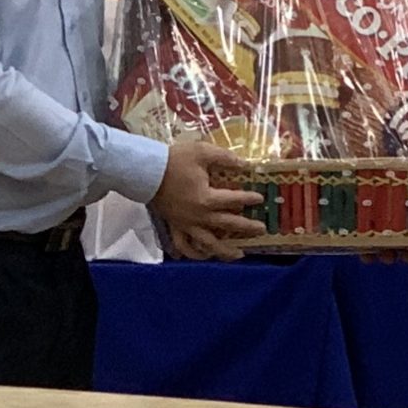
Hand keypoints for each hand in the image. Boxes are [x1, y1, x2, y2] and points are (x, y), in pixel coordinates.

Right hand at [150, 142, 264, 261]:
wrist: (147, 171)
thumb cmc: (175, 160)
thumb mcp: (203, 152)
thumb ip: (225, 158)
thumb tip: (245, 164)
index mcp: (207, 199)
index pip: (234, 201)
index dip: (249, 199)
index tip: (260, 199)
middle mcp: (198, 217)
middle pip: (227, 226)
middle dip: (246, 228)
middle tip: (261, 230)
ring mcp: (185, 224)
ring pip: (207, 245)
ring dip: (224, 251)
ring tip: (239, 255)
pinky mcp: (174, 226)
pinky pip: (184, 245)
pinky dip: (193, 253)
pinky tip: (203, 255)